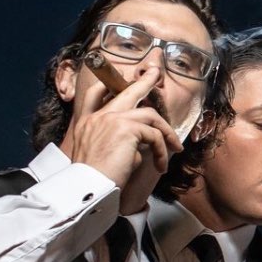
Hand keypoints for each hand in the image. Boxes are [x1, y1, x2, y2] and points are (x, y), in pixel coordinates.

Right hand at [64, 61, 182, 201]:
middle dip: (144, 81)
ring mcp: (111, 120)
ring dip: (166, 132)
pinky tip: (161, 164)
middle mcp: (97, 117)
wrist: (87, 188)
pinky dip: (162, 150)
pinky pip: (155, 136)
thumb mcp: (100, 155)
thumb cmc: (93, 180)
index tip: (123, 78)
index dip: (109, 85)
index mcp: (87, 123)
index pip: (94, 95)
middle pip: (125, 91)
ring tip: (175, 147)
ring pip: (150, 116)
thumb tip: (140, 142)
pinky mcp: (126, 129)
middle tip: (156, 73)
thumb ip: (116, 142)